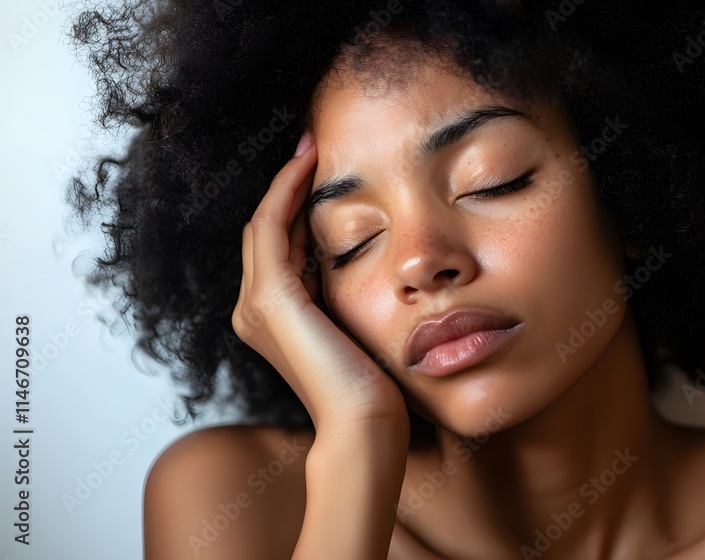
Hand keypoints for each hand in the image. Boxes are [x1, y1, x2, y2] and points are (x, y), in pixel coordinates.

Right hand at [231, 132, 408, 434]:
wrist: (364, 422)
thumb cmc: (371, 384)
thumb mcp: (353, 323)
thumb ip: (342, 293)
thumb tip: (364, 257)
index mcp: (270, 317)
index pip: (277, 246)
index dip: (293, 204)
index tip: (319, 168)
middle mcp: (252, 309)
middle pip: (265, 230)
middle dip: (287, 186)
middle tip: (312, 145)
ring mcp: (255, 305)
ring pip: (264, 224)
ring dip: (285, 182)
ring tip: (311, 147)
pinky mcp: (271, 300)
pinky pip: (271, 230)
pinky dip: (285, 194)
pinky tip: (310, 168)